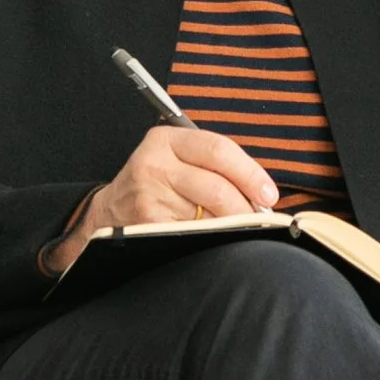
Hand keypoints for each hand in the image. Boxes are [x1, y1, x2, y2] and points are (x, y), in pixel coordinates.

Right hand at [42, 123, 278, 276]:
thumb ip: (214, 164)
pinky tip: (212, 239)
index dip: (250, 173)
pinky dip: (211, 240)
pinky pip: (194, 235)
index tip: (268, 194)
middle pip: (217, 187)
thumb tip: (261, 192)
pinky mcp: (148, 226)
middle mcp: (153, 164)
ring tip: (233, 228)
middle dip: (245, 208)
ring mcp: (148, 197)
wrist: (110, 212)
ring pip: (209, 217)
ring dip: (229, 227)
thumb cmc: (157, 184)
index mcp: (165, 139)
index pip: (218, 150)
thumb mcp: (177, 158)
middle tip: (257, 219)